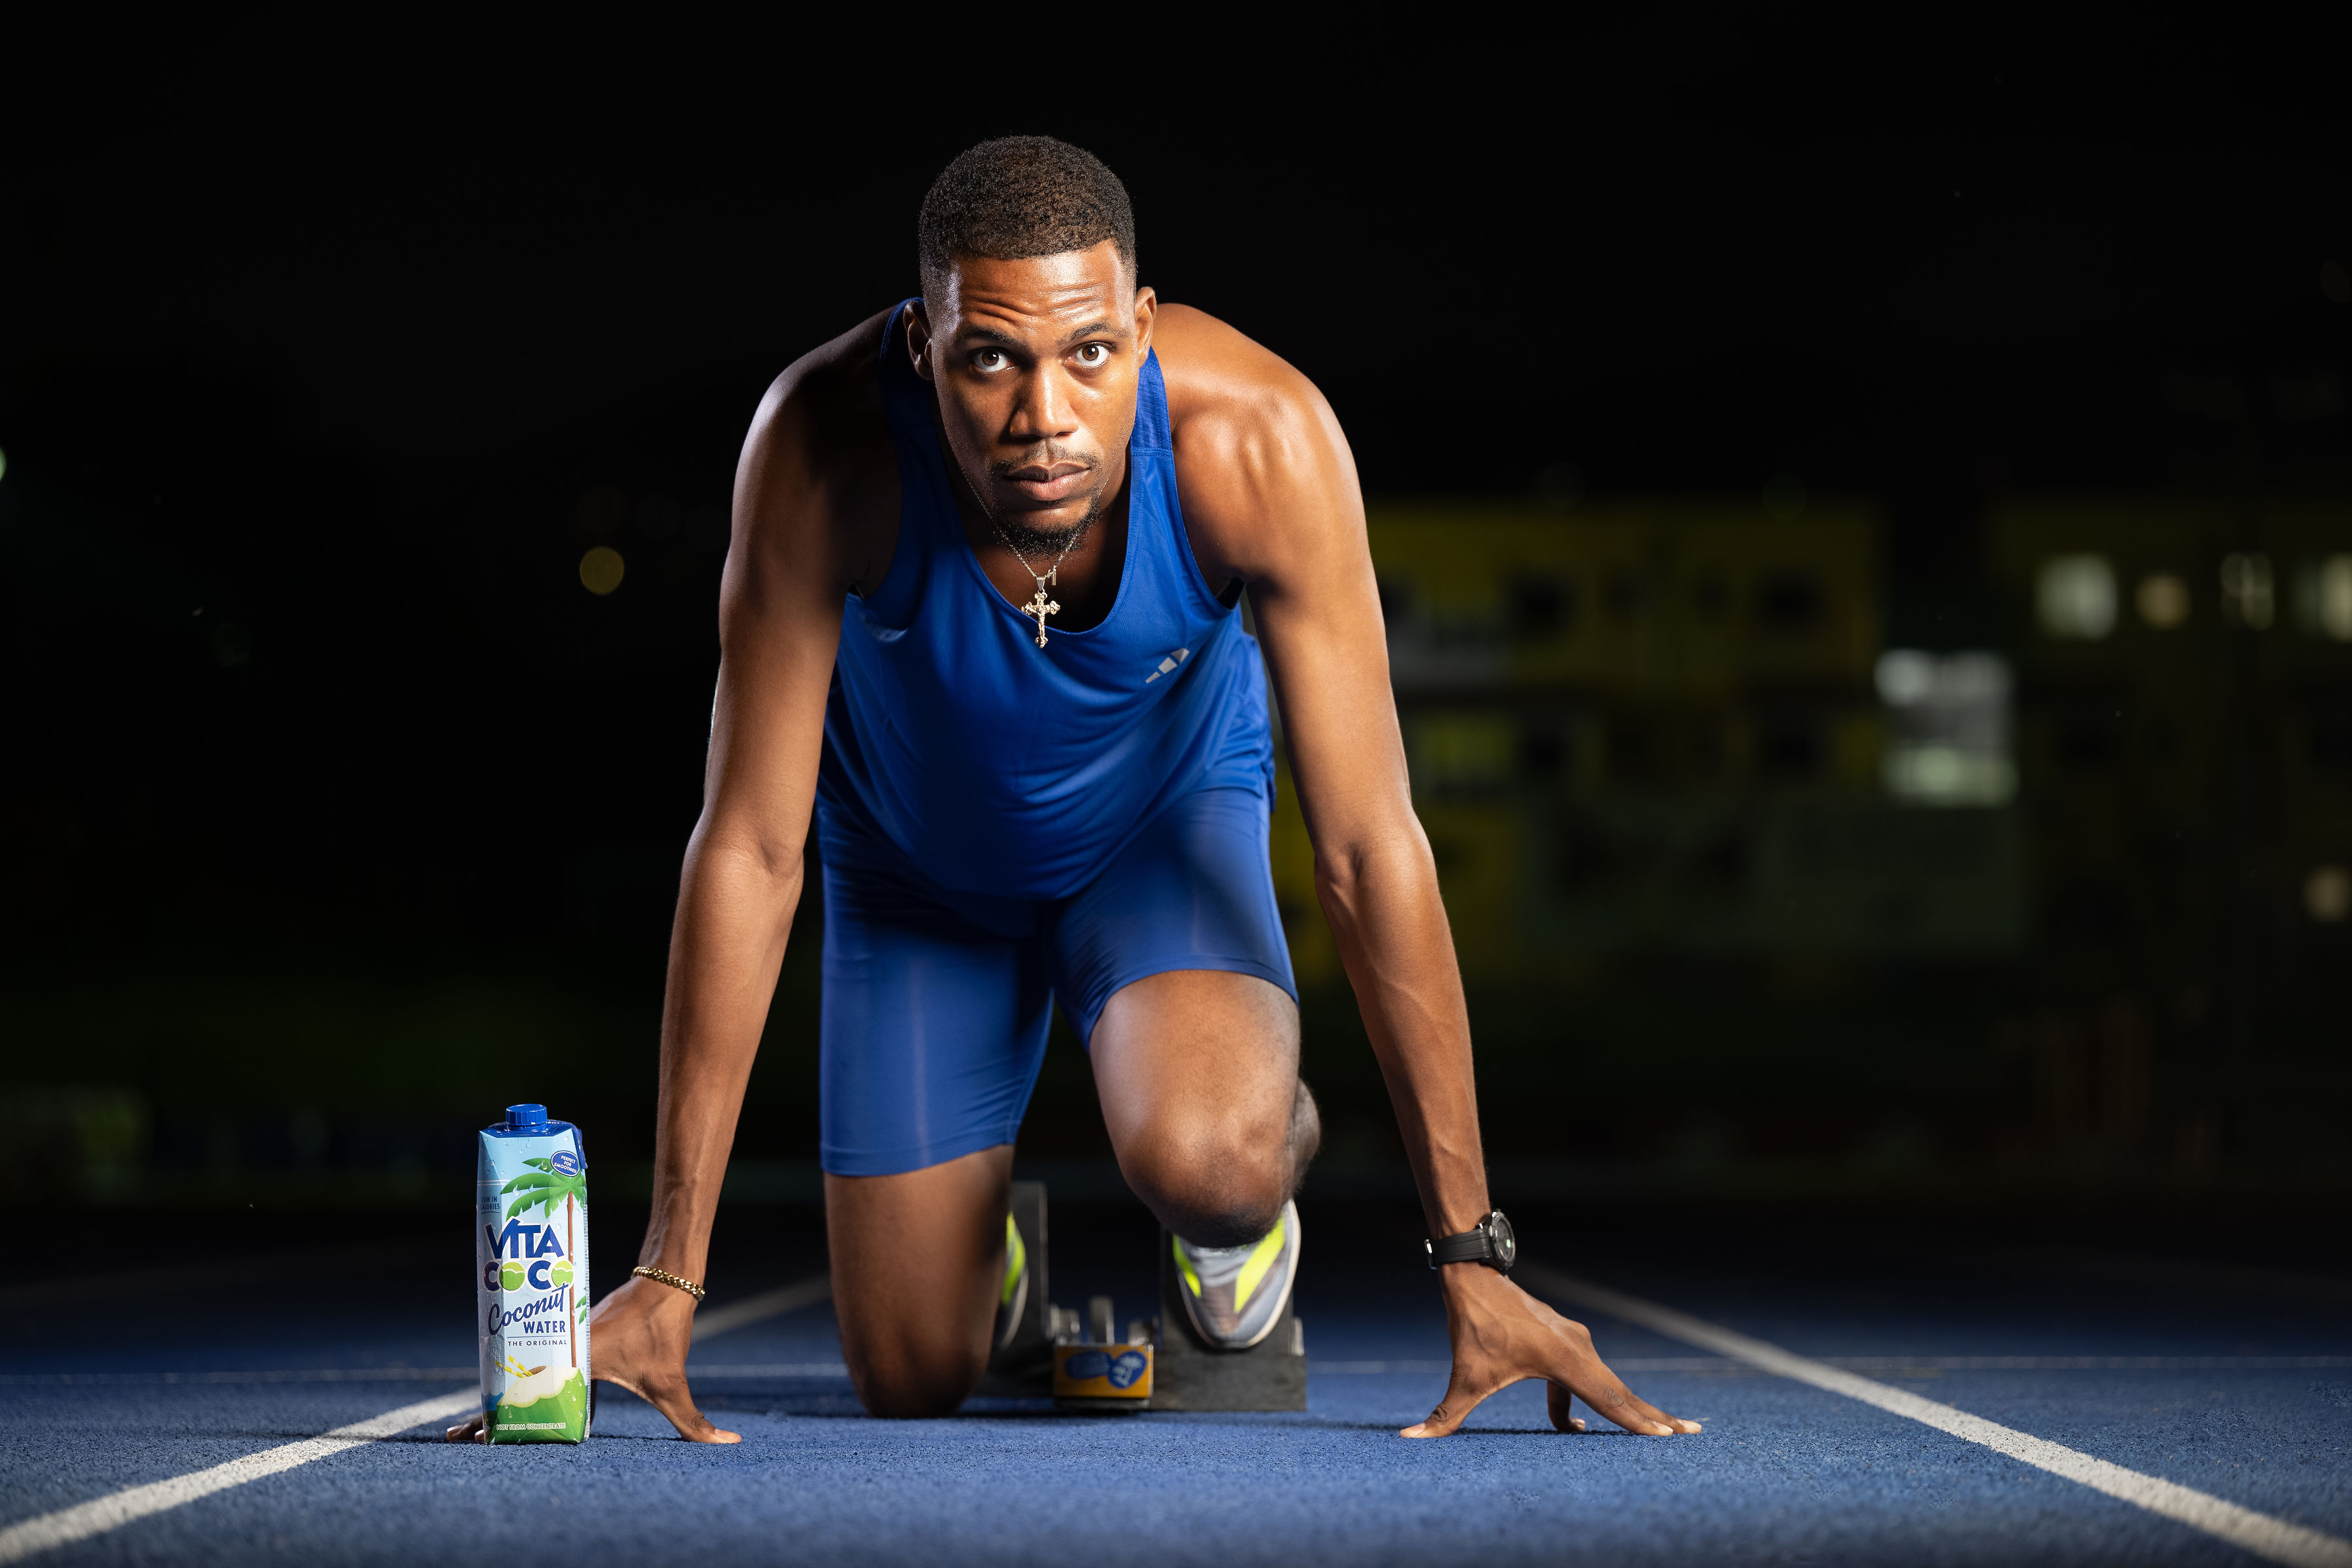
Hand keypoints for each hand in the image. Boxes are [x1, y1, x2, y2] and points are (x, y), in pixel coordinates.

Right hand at [444, 1274, 740, 1443]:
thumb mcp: (672, 1384)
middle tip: (458, 1440)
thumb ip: (694, 1422)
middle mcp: (562, 1350)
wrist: (665, 1280)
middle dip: (487, 1416)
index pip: (531, 1398)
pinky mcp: (570, 1337)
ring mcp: (563, 1341)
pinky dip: (519, 1380)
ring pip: (524, 1374)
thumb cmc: (664, 1331)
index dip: (500, 1421)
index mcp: (576, 1363)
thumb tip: (729, 1445)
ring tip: (469, 1428)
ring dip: (498, 1397)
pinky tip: (504, 1396)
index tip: (473, 1439)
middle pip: (517, 1389)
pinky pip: (540, 1364)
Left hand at [1399, 1265, 1700, 1438]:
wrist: (1475, 1275)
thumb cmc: (1473, 1326)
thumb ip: (1444, 1414)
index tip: (1670, 1436)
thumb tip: (1410, 1440)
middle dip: (1654, 1417)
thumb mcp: (1463, 1376)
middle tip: (1691, 1435)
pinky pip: (1585, 1378)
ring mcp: (1576, 1342)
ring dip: (1630, 1409)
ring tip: (1664, 1430)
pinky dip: (1595, 1401)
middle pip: (1621, 1393)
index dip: (1638, 1423)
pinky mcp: (1566, 1340)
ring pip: (1608, 1384)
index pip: (1609, 1401)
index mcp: (1563, 1361)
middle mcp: (1579, 1349)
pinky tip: (1576, 1429)